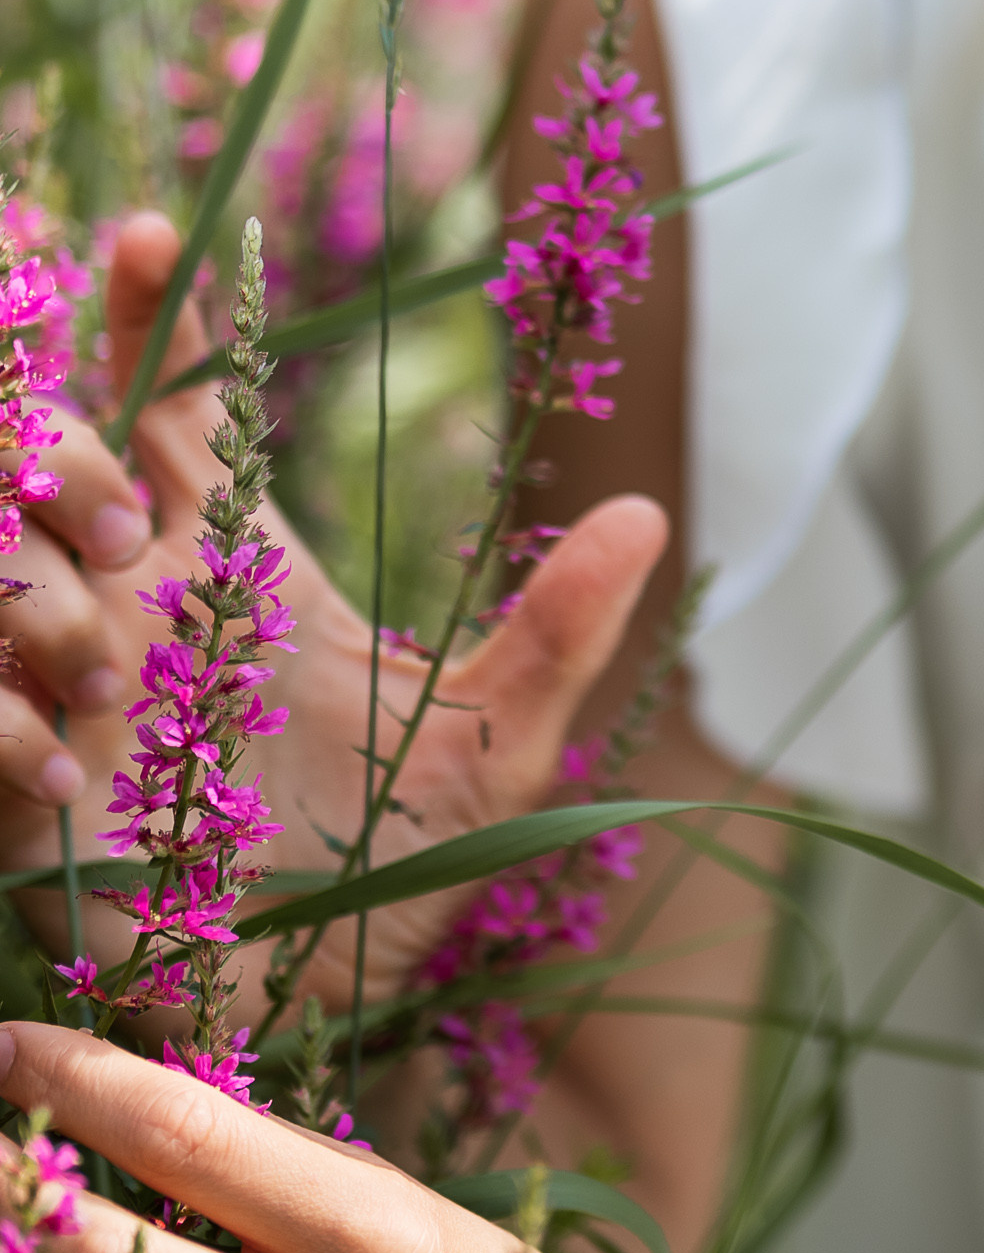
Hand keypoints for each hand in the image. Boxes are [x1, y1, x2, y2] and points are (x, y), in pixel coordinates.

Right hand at [0, 215, 667, 1017]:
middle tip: (133, 512)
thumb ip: (559, 632)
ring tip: (109, 648)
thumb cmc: (394, 873)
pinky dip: (8, 721)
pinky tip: (76, 763)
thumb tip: (649, 512)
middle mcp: (129, 606)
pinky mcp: (22, 794)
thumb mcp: (498, 750)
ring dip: (28, 582)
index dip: (151, 314)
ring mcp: (65, 691)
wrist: (318, 1021)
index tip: (153, 231)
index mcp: (232, 566)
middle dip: (58, 450)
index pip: (167, 402)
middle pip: (38, 451)